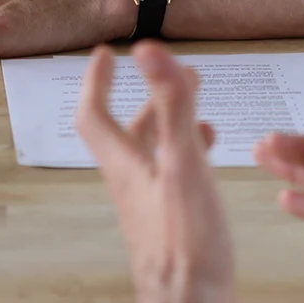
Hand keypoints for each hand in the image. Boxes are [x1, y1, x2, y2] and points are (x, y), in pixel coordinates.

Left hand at [79, 42, 234, 302]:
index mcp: (127, 167)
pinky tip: (208, 157)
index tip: (105, 55)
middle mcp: (133, 185)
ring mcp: (150, 206)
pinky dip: (188, 153)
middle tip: (163, 72)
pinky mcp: (170, 223)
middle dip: (147, 96)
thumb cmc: (186, 248)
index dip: (97, 81)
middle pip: (127, 132)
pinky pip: (172, 176)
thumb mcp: (183, 165)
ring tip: (193, 106)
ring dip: (169, 123)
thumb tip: (150, 55)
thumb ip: (171, 108)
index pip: (95, 114)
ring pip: (152, 153)